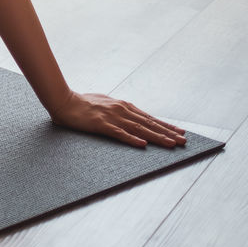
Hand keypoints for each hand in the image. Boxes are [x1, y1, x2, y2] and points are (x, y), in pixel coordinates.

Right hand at [50, 91, 186, 147]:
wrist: (64, 101)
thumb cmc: (83, 102)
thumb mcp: (105, 102)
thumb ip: (119, 109)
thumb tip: (130, 113)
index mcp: (123, 106)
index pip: (149, 118)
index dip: (166, 125)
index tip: (180, 132)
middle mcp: (121, 110)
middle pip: (149, 123)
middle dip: (168, 132)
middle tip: (183, 140)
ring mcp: (112, 117)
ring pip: (139, 129)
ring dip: (156, 137)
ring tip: (171, 144)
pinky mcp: (101, 124)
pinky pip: (119, 133)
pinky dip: (131, 139)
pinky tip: (142, 145)